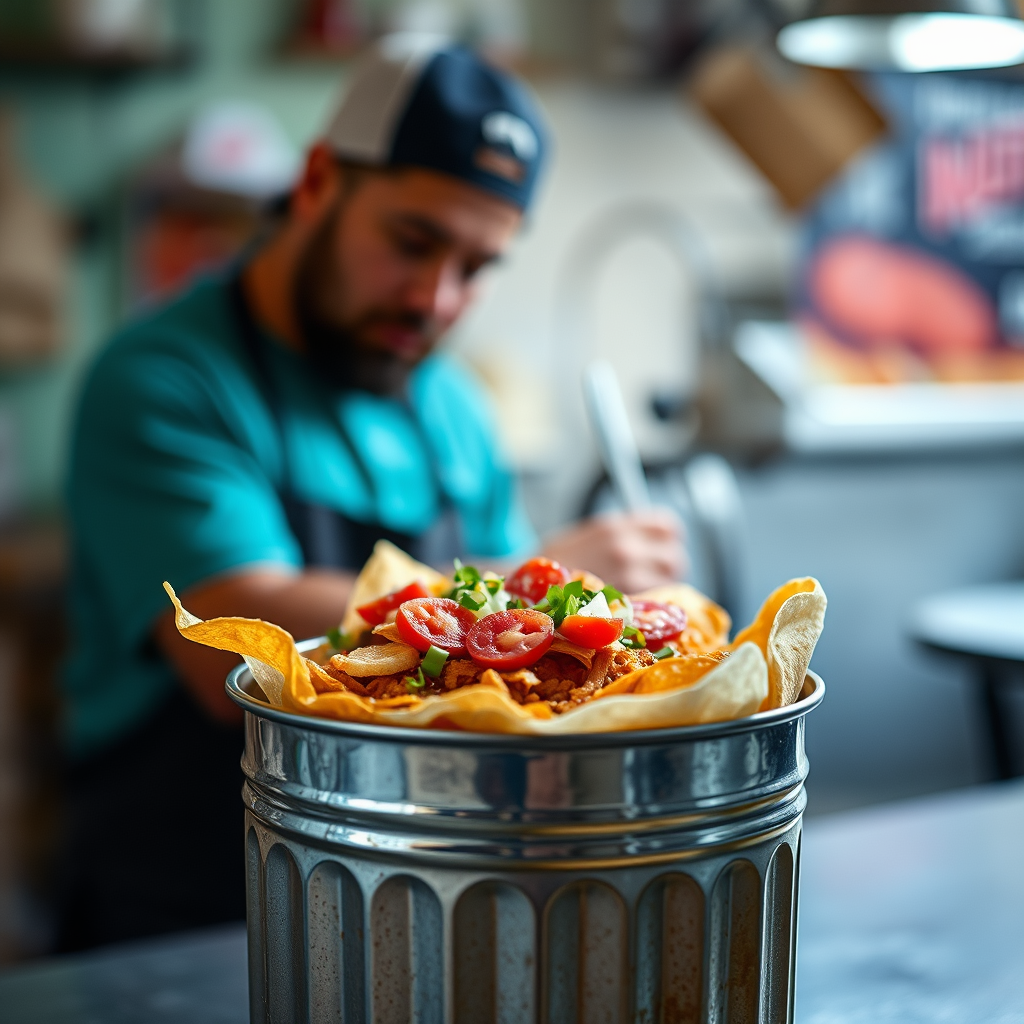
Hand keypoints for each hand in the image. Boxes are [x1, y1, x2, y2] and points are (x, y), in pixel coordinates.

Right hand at [541, 508, 686, 594]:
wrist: (522, 590)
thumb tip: (650, 537)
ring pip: (667, 584)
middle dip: (665, 567)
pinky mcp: (624, 607)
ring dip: (657, 588)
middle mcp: (625, 550)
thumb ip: (619, 534)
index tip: (659, 547)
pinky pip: (652, 606)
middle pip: (674, 558)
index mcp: (615, 528)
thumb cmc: (552, 565)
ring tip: (633, 593)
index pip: (668, 527)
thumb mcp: (586, 535)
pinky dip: (646, 608)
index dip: (665, 539)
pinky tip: (627, 608)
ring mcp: (626, 580)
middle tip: (647, 575)